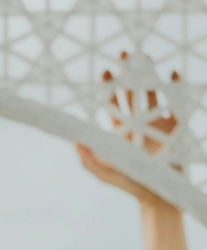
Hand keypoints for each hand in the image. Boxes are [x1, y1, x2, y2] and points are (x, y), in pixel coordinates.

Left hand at [75, 52, 180, 205]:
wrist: (160, 196)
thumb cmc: (132, 187)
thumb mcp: (109, 175)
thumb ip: (91, 163)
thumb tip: (74, 145)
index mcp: (121, 132)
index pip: (112, 104)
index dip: (108, 88)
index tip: (105, 72)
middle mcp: (138, 123)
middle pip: (132, 92)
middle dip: (127, 73)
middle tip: (124, 53)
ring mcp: (158, 123)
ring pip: (153, 92)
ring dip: (149, 74)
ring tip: (145, 57)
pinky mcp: (176, 126)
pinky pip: (176, 101)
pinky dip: (176, 86)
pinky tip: (173, 73)